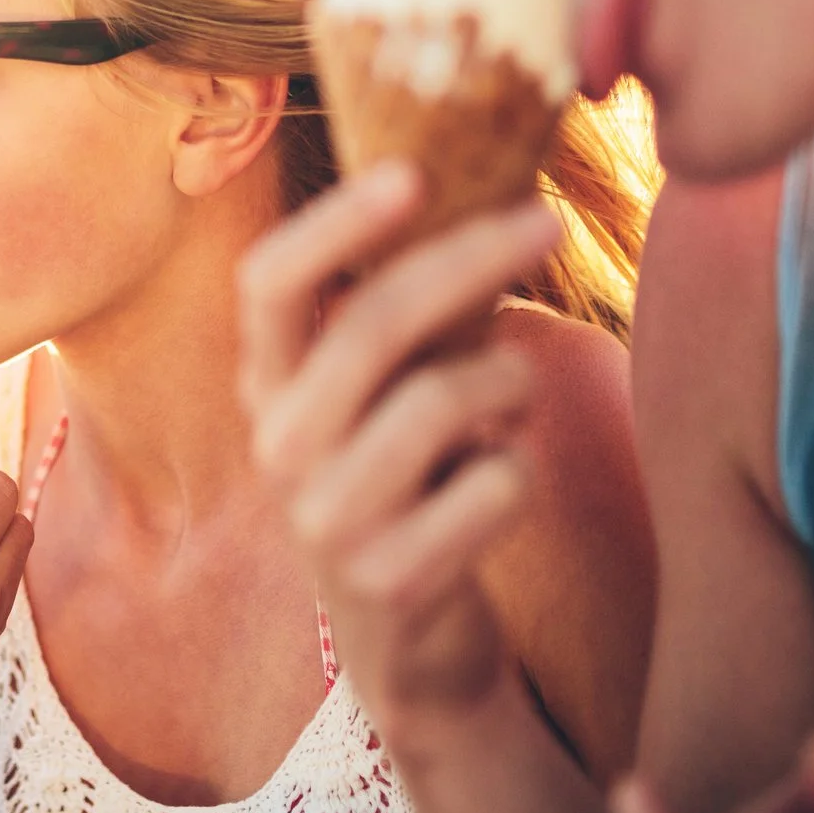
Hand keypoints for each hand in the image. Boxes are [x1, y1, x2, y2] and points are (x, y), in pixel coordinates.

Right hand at [240, 162, 561, 751]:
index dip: (334, 220)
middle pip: (371, 321)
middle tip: (546, 220)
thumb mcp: (378, 393)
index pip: (269, 282)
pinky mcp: (387, 580)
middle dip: (471, 258)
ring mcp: (325, 518)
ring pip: (442, 396)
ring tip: (509, 399)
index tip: (411, 171)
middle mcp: (278, 446)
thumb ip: (397, 309)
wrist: (410, 642)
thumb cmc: (407, 478)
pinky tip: (496, 484)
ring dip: (506, 382)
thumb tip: (482, 183)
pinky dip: (519, 470)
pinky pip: (495, 482)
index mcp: (267, 384)